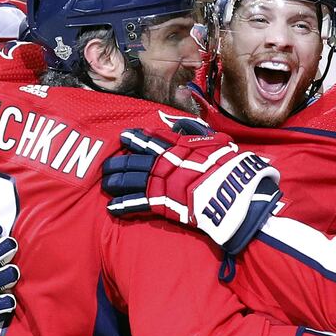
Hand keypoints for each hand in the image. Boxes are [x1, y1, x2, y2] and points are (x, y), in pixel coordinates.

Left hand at [102, 119, 281, 253]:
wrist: (228, 188)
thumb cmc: (227, 164)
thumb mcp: (216, 142)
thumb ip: (199, 134)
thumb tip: (186, 128)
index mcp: (176, 146)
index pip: (150, 139)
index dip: (135, 138)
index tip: (124, 137)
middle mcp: (163, 162)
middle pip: (133, 160)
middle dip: (118, 162)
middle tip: (108, 166)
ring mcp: (160, 183)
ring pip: (130, 180)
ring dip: (116, 182)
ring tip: (107, 184)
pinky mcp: (160, 203)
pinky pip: (136, 204)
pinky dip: (123, 206)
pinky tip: (112, 208)